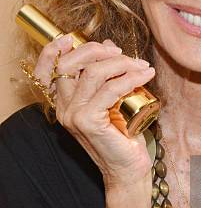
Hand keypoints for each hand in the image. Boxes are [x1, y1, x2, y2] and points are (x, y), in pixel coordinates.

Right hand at [33, 34, 155, 189]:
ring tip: (141, 66)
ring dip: (121, 62)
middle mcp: (64, 107)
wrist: (128, 169)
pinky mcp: (89, 121)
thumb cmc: (124, 136)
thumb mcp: (115, 100)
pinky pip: (109, 90)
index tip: (75, 38)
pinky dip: (129, 77)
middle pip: (71, 63)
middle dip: (99, 51)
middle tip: (124, 54)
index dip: (56, 49)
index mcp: (65, 101)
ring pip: (93, 73)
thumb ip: (108, 75)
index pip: (49, 68)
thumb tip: (110, 45)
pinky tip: (145, 75)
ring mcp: (74, 115)